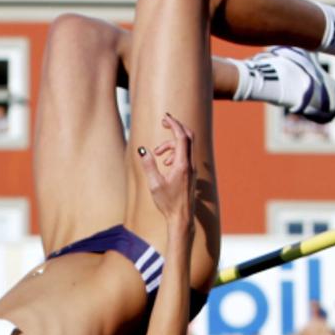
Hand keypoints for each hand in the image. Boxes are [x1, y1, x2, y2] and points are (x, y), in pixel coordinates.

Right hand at [138, 113, 195, 227]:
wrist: (181, 217)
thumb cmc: (168, 203)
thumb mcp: (154, 184)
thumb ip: (149, 165)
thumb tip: (143, 150)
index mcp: (182, 165)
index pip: (181, 137)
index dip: (174, 124)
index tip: (165, 118)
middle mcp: (190, 164)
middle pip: (188, 136)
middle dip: (176, 127)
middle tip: (164, 122)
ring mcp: (192, 169)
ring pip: (186, 146)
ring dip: (171, 144)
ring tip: (157, 153)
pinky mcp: (191, 173)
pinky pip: (185, 155)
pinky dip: (175, 152)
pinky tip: (166, 163)